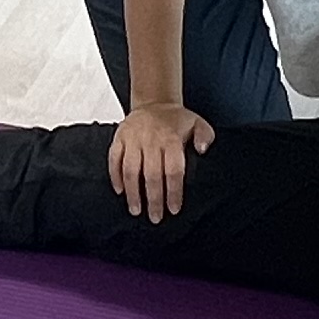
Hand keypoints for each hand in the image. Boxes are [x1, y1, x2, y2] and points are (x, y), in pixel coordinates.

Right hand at [106, 99, 213, 222]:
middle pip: (151, 174)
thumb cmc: (176, 119)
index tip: (173, 209)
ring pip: (130, 170)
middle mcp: (151, 139)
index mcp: (171, 139)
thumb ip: (205, 137)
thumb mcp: (198, 123)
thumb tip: (202, 150)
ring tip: (136, 210)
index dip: (173, 191)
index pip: (173, 170)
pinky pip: (113, 159)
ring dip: (132, 192)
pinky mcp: (119, 138)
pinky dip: (115, 176)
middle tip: (155, 217)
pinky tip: (120, 191)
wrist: (154, 101)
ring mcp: (133, 139)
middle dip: (154, 199)